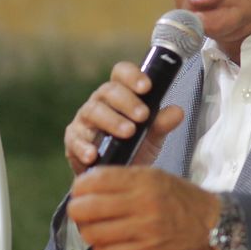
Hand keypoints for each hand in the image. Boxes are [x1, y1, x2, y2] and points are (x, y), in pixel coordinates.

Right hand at [63, 61, 184, 174]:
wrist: (117, 176)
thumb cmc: (134, 147)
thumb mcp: (152, 136)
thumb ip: (162, 123)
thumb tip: (178, 111)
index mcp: (119, 94)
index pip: (121, 73)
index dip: (132, 75)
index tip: (147, 86)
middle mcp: (99, 102)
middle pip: (108, 91)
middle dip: (127, 102)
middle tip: (143, 115)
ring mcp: (84, 120)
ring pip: (93, 112)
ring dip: (111, 121)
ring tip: (128, 132)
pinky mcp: (73, 141)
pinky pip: (75, 140)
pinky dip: (84, 147)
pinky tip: (94, 154)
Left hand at [66, 166, 220, 249]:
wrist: (213, 226)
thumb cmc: (180, 199)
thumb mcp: (155, 177)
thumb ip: (123, 180)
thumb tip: (87, 186)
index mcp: (143, 180)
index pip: (94, 181)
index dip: (79, 187)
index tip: (80, 192)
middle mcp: (142, 204)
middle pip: (86, 209)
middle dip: (78, 211)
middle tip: (82, 213)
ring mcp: (143, 231)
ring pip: (92, 234)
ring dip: (88, 232)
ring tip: (95, 230)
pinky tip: (109, 245)